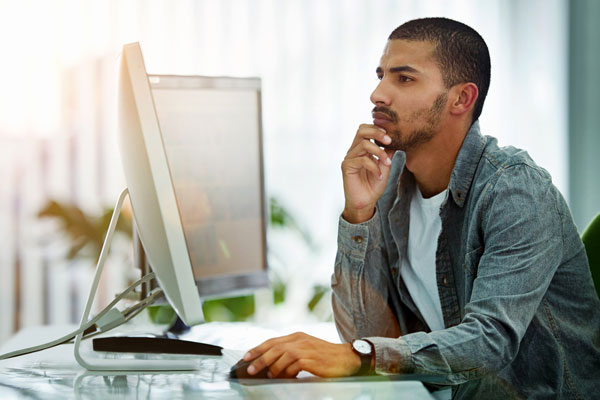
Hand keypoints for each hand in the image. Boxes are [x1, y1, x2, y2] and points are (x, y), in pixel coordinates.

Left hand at [242, 332, 360, 377]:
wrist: (346, 358)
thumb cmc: (325, 357)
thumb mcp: (306, 350)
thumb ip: (291, 354)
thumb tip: (271, 366)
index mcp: (297, 336)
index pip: (273, 341)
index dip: (258, 348)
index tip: (246, 356)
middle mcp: (300, 340)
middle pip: (274, 347)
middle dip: (260, 358)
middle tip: (250, 369)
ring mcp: (306, 348)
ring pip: (282, 355)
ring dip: (272, 367)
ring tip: (268, 376)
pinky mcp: (312, 359)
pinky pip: (294, 365)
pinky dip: (287, 372)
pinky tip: (285, 377)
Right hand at [342, 124, 394, 223]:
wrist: (366, 202)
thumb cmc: (373, 185)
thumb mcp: (385, 166)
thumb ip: (387, 153)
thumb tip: (395, 140)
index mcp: (362, 148)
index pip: (365, 129)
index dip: (377, 128)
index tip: (390, 136)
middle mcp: (354, 151)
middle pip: (361, 130)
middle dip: (377, 132)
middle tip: (389, 140)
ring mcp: (349, 158)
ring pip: (364, 145)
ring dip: (379, 153)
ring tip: (387, 163)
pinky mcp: (346, 167)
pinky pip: (362, 160)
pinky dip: (374, 167)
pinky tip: (379, 176)